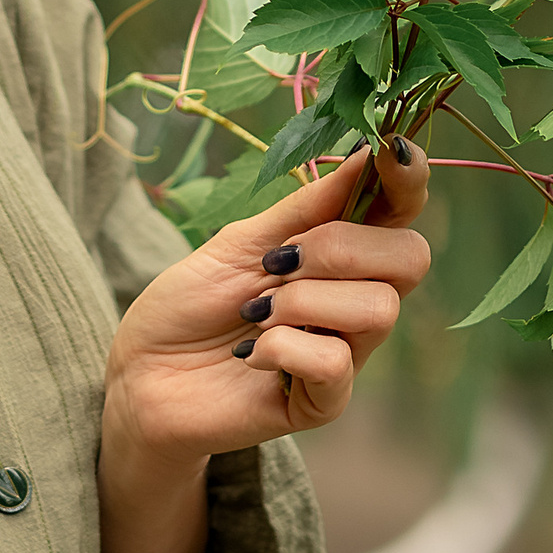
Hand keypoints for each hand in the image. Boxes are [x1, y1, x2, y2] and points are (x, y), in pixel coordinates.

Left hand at [99, 139, 431, 552]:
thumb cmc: (190, 304)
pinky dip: (283, 346)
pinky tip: (250, 354)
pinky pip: (335, 362)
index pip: (402, 213)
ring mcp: (344, 354)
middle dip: (342, 247)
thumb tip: (370, 151)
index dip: (408, 179)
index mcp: (339, 256)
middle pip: (411, 258)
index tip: (389, 150)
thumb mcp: (241, 240)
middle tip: (278, 262)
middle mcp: (354, 303)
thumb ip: (307, 207)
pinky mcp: (322, 402)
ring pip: (378, 309)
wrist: (141, 374)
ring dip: (303, 300)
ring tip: (255, 313)